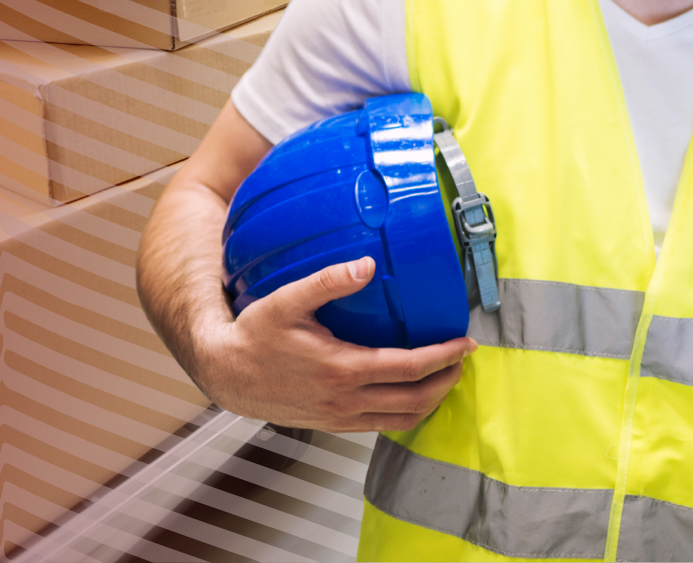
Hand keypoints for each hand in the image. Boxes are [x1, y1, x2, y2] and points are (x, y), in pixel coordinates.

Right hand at [195, 256, 476, 432]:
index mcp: (343, 368)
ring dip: (431, 401)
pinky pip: (381, 427)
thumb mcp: (287, 301)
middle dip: (447, 381)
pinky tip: (408, 395)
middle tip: (461, 361)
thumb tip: (367, 265)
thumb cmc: (254, 336)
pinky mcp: (333, 424)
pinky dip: (405, 414)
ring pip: (403, 420)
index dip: (444, 357)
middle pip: (416, 399)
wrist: (227, 374)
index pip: (410, 368)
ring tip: (443, 380)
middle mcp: (346, 399)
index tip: (464, 344)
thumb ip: (328, 281)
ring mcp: (341, 416)